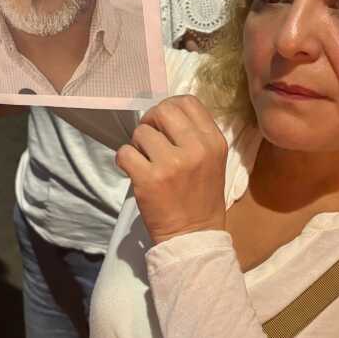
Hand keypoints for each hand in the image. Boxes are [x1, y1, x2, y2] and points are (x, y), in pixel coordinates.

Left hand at [116, 96, 228, 244]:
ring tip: (145, 161)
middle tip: (149, 138)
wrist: (194, 235)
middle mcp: (195, 149)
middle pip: (163, 110)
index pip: (188, 102)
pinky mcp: (149, 179)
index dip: (170, 107)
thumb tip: (165, 113)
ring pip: (141, 132)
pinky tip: (134, 170)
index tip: (164, 123)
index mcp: (213, 141)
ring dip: (138, 144)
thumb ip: (195, 135)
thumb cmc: (201, 197)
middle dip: (151, 121)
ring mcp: (171, 164)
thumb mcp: (212, 160)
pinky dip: (125, 160)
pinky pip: (125, 152)